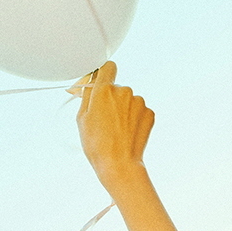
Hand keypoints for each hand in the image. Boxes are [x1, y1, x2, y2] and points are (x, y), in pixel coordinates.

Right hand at [71, 60, 153, 189]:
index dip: (103, 74)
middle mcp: (124, 91)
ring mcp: (139, 102)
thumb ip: (86, 94)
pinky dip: (133, 118)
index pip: (107, 66)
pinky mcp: (149, 113)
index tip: (99, 83)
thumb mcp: (82, 117)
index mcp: (104, 90)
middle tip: (103, 118)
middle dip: (110, 98)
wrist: (119, 164)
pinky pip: (139, 110)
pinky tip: (126, 132)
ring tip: (116, 129)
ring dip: (123, 109)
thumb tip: (88, 81)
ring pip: (128, 99)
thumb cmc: (97, 144)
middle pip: (117, 87)